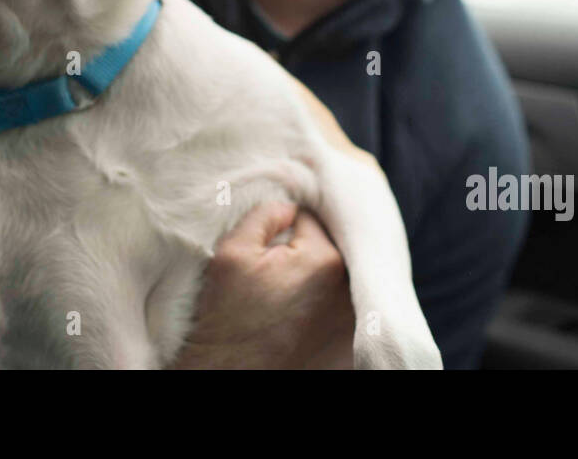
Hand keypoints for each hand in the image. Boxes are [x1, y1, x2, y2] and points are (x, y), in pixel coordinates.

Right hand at [171, 201, 353, 368]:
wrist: (229, 372)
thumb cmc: (227, 315)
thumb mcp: (234, 250)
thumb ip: (266, 214)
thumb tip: (290, 206)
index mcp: (324, 259)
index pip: (310, 216)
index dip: (283, 225)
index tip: (266, 246)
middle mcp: (347, 286)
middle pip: (327, 241)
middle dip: (304, 244)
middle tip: (276, 264)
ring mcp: (350, 313)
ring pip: (333, 267)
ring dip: (315, 268)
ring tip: (286, 284)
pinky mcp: (345, 332)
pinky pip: (337, 294)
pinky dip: (323, 293)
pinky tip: (299, 303)